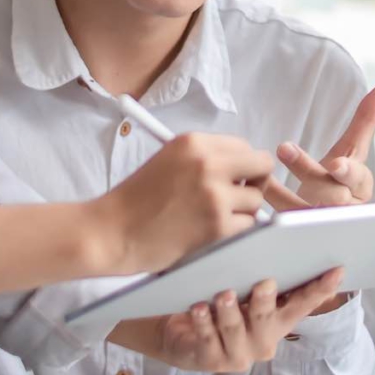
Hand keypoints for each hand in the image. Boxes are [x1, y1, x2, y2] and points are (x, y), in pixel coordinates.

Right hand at [101, 131, 275, 272]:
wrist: (111, 231)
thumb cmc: (136, 200)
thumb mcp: (169, 160)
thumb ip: (205, 157)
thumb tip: (242, 166)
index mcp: (194, 142)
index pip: (244, 146)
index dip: (243, 164)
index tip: (235, 177)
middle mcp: (207, 163)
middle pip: (262, 165)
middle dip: (255, 182)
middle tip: (238, 196)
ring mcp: (214, 194)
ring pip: (256, 199)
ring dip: (242, 211)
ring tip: (214, 217)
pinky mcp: (216, 225)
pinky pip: (248, 225)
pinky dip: (234, 231)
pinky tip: (211, 232)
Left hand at [112, 269, 345, 371]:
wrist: (182, 337)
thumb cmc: (221, 308)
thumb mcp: (247, 294)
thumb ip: (269, 280)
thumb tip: (283, 245)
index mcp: (278, 323)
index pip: (303, 305)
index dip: (320, 290)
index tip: (336, 270)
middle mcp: (262, 342)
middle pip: (267, 320)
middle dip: (265, 302)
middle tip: (264, 284)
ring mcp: (237, 355)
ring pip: (235, 330)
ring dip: (229, 311)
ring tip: (224, 294)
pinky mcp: (209, 361)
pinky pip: (207, 339)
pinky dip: (203, 322)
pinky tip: (199, 307)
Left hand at [264, 80, 374, 212]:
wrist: (324, 217)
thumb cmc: (339, 180)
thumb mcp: (353, 149)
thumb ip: (368, 118)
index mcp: (360, 188)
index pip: (358, 179)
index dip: (348, 172)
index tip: (337, 165)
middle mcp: (344, 209)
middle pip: (332, 196)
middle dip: (309, 172)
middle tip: (284, 148)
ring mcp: (320, 225)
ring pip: (304, 212)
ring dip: (282, 190)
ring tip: (264, 172)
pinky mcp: (298, 234)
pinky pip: (282, 223)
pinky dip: (269, 206)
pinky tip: (258, 187)